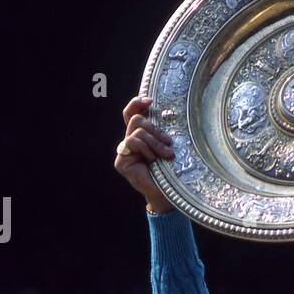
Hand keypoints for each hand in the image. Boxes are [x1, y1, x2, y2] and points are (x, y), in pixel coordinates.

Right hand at [114, 96, 175, 211]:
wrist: (168, 193)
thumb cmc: (172, 169)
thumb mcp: (168, 144)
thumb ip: (161, 129)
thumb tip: (164, 111)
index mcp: (141, 135)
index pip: (132, 113)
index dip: (137, 103)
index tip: (150, 100)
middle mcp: (130, 141)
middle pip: (137, 120)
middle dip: (155, 129)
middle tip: (169, 143)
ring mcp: (124, 151)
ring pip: (137, 131)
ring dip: (154, 142)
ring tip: (166, 154)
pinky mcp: (121, 160)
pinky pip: (131, 142)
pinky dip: (145, 149)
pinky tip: (152, 160)